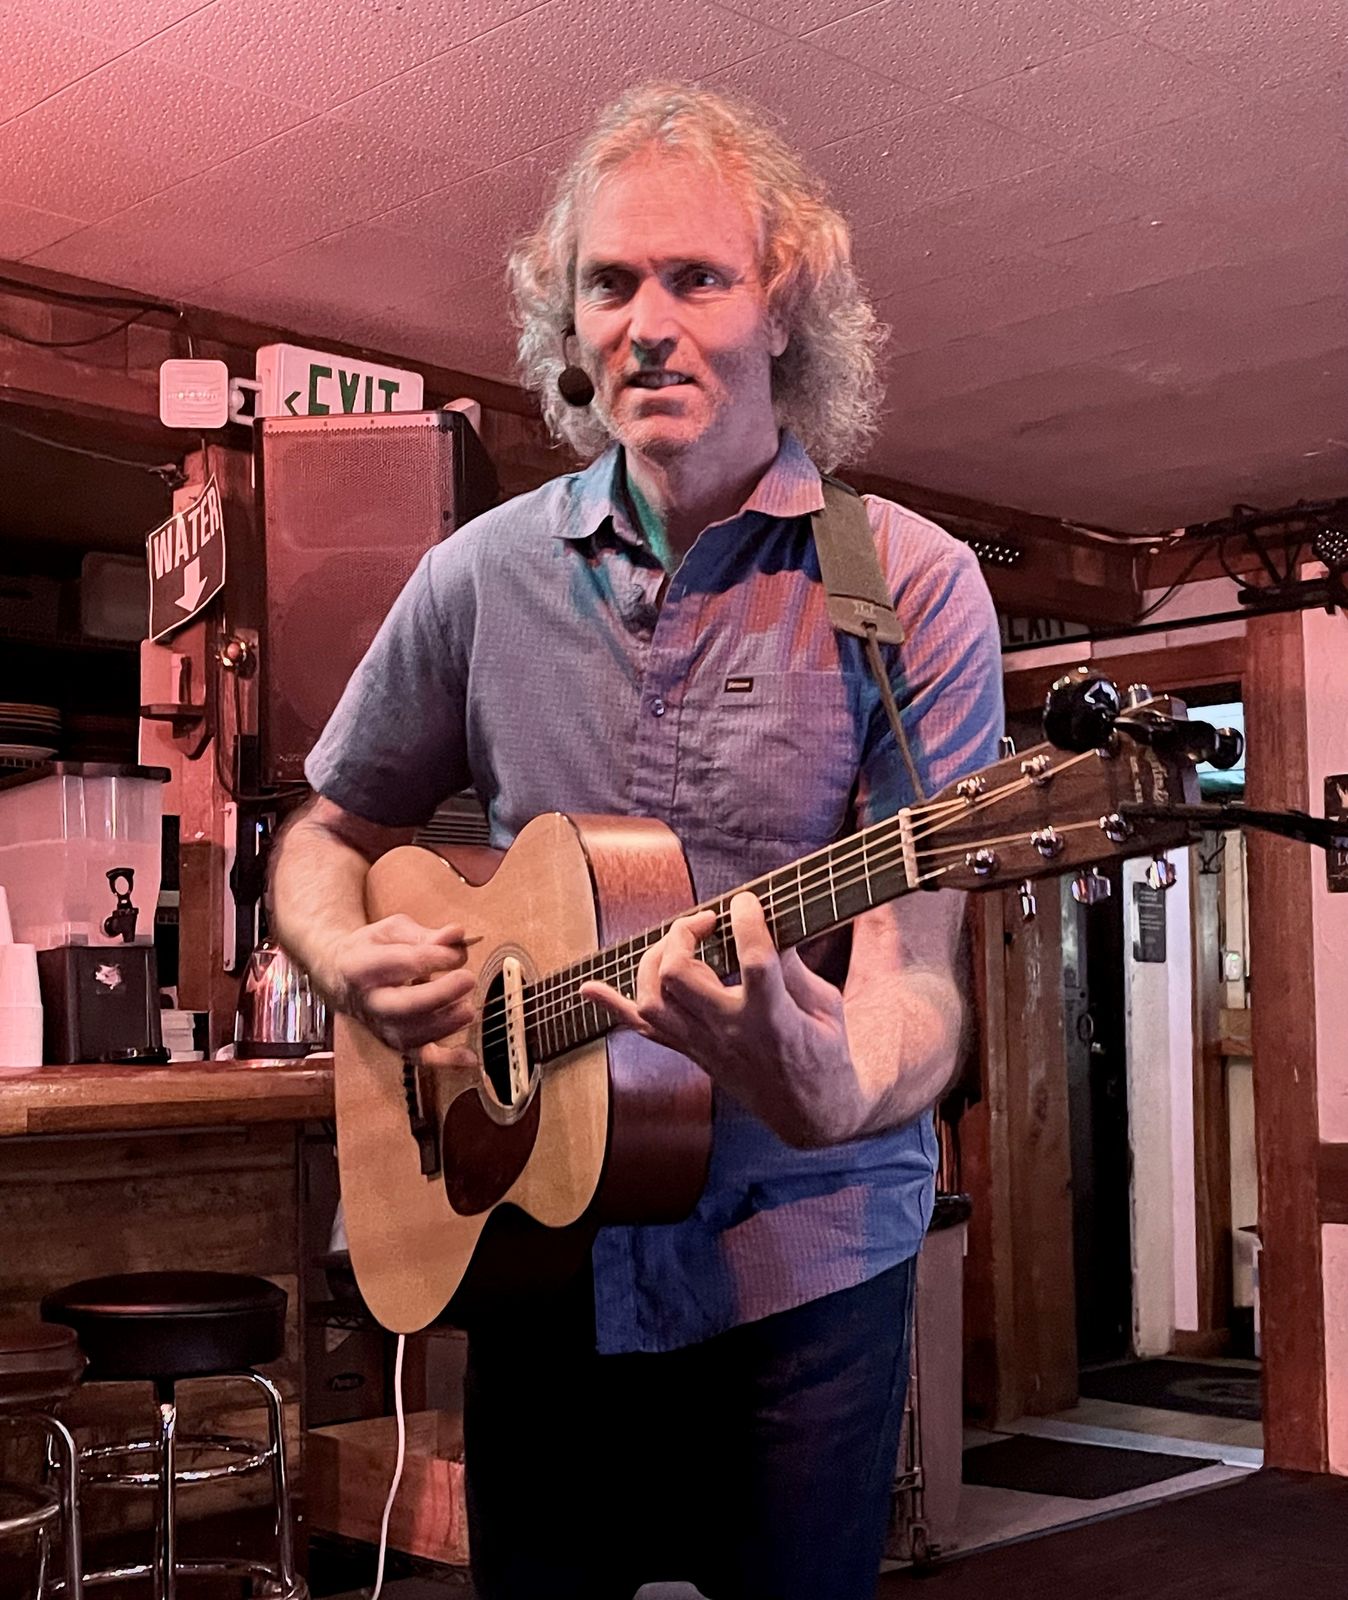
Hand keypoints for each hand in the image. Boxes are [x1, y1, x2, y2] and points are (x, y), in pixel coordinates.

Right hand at [329, 915, 477, 1064]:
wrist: (340, 976)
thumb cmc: (372, 949)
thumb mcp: (392, 931)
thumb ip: (426, 934)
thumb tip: (458, 935)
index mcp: (362, 967)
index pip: (403, 964)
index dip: (437, 957)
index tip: (458, 950)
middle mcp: (369, 1002)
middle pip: (402, 1006)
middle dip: (439, 994)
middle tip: (468, 979)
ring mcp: (381, 1026)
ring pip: (412, 1035)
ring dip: (446, 1024)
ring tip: (468, 1008)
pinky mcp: (394, 1042)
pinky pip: (419, 1058)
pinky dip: (446, 1061)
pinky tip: (470, 1056)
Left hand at [579, 892, 857, 1146]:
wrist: (809, 1112)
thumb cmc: (824, 1052)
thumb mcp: (825, 1005)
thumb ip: (794, 964)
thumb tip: (768, 922)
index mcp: (774, 1019)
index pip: (755, 962)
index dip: (747, 922)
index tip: (746, 900)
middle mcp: (731, 1033)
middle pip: (680, 976)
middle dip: (684, 934)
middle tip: (707, 921)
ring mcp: (705, 1046)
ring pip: (653, 1000)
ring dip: (655, 959)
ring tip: (680, 942)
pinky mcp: (692, 1053)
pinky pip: (642, 1030)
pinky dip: (613, 1006)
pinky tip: (590, 988)